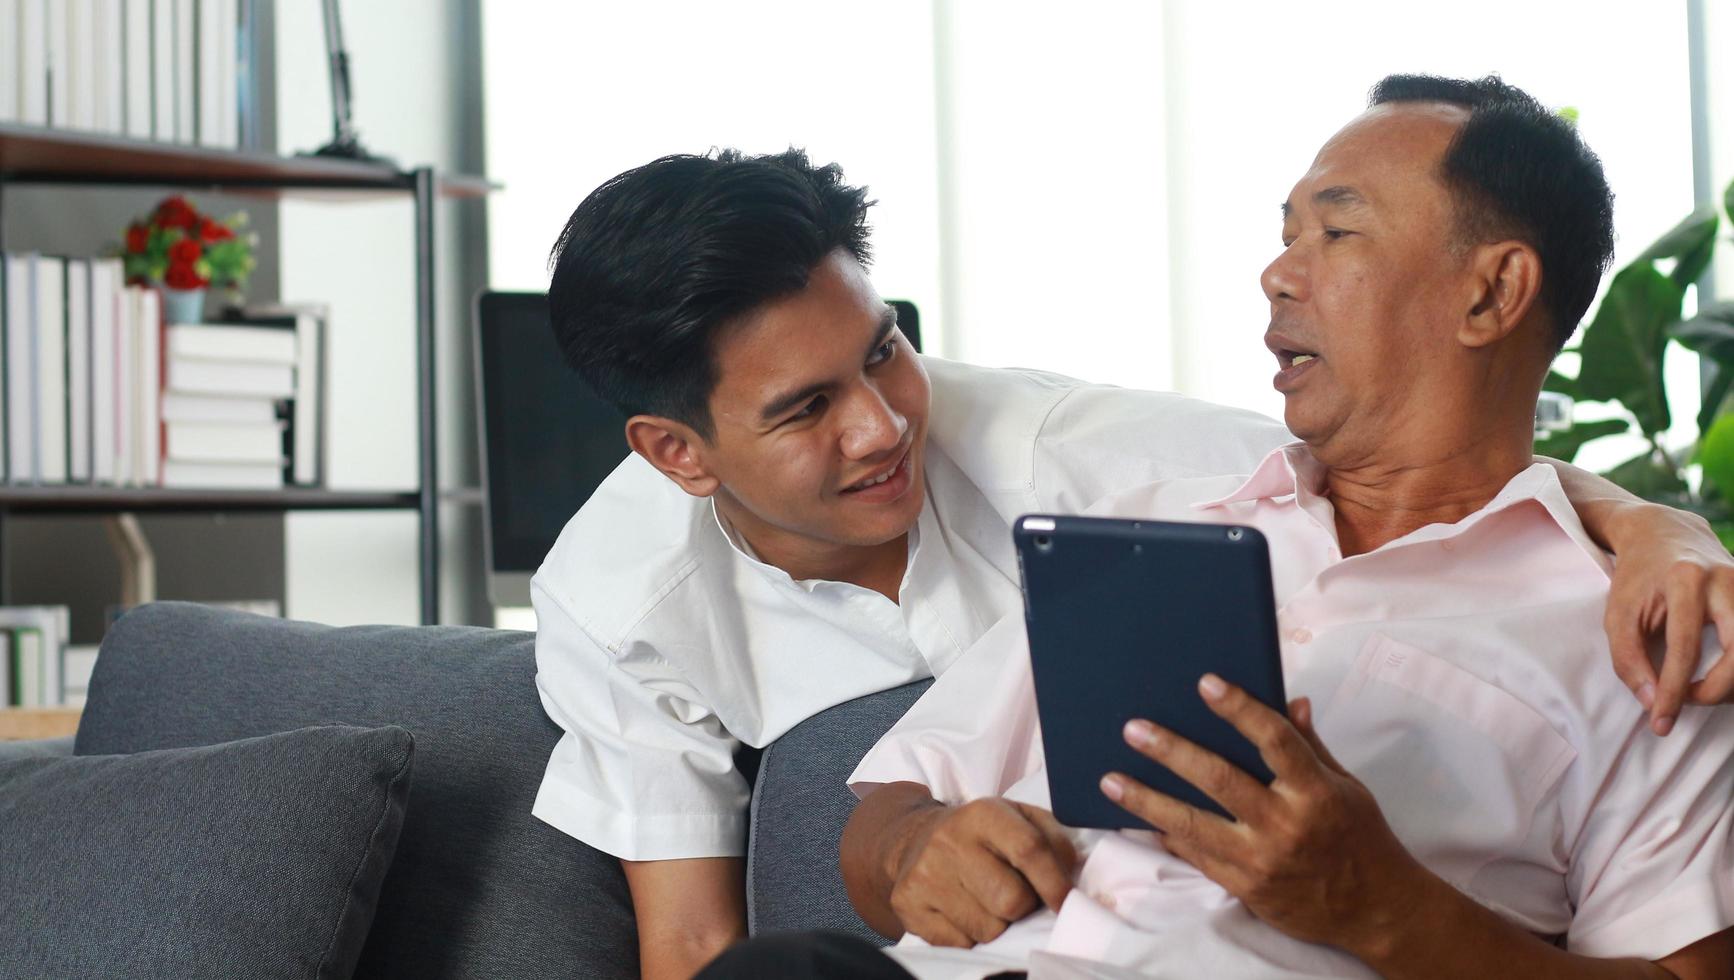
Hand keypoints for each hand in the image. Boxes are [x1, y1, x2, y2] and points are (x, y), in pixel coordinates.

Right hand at [886, 797, 1077, 947]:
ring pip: (987, 929)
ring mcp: (926, 874)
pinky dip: (969, 936)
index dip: (1054, 882)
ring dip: (997, 924)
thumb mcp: (1019, 819)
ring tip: (986, 902)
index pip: (1029, 849)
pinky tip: (963, 912)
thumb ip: (1053, 839)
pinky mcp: (909, 904)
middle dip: (1022, 906)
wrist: (915, 838)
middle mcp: (950, 840)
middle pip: (1010, 900)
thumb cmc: (981, 835)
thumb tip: (1072, 873)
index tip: (1066, 902)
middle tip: (1015, 896)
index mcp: (984, 814)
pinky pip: (959, 944)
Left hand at [1100, 675, 1426, 955]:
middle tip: (1133, 729)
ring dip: (1147, 799)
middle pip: (1220, 780)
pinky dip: (1166, 835)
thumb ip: (1310, 746)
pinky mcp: (1247, 888)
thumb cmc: (1359, 837)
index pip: (1275, 740)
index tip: (1206, 682)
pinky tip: (1139, 817)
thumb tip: (1289, 700)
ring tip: (1110, 779)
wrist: (1375, 909)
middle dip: (1172, 751)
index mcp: (1317, 792)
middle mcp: (1287, 825)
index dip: (1239, 709)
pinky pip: (1197, 856)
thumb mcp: (1346, 786)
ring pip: (1193, 824)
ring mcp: (1262, 860)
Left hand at [1604, 505, 1733, 733]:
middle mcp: (1726, 581)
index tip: (1661, 723)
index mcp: (1686, 581)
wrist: (1663, 532)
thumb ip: (1628, 659)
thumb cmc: (1636, 577)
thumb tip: (1652, 703)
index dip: (1674, 692)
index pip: (1685, 648)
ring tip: (1700, 691)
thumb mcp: (1618, 614)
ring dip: (1731, 684)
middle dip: (1715, 690)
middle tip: (1687, 702)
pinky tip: (1719, 677)